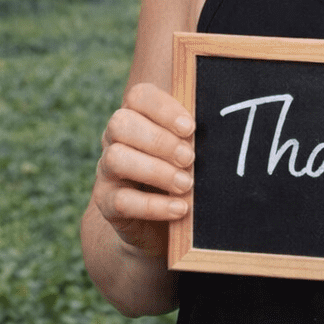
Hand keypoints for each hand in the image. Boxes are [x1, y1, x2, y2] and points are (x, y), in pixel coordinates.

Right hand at [91, 81, 196, 262]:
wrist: (159, 226)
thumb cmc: (179, 176)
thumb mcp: (186, 153)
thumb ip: (192, 137)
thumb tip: (217, 125)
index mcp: (135, 117)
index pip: (139, 97)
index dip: (163, 108)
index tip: (190, 128)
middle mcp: (114, 139)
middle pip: (121, 123)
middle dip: (159, 140)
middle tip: (189, 158)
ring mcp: (105, 171)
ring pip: (116, 158)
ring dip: (156, 171)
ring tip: (185, 184)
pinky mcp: (106, 202)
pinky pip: (121, 201)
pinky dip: (153, 206)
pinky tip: (179, 208)